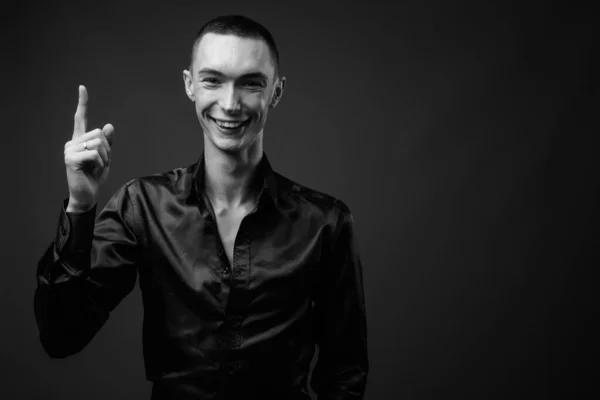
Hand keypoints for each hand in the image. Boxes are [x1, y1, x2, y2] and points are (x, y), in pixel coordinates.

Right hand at [64, 85, 113, 212]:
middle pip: (99, 134)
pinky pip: (94, 153)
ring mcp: (69, 150)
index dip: (82, 103)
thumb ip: (108, 143)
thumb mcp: (106, 158)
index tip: (82, 88)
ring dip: (104, 158)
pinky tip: (92, 170)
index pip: (80, 118)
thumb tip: (108, 125)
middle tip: (100, 163)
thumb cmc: (95, 176)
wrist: (88, 194)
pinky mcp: (70, 158)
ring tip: (95, 167)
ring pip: (98, 143)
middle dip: (107, 149)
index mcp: (80, 140)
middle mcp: (72, 142)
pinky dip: (99, 163)